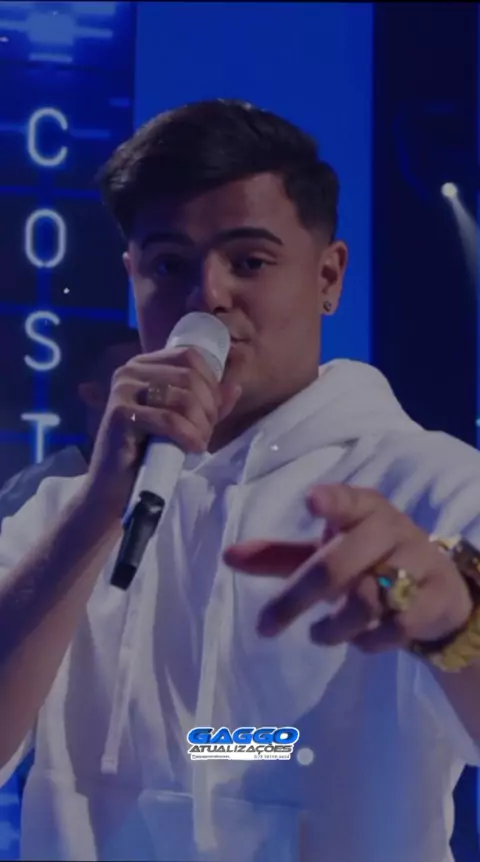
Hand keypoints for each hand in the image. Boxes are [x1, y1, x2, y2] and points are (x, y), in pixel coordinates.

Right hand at [86, 346, 240, 518]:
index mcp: (143, 365)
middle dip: (209, 408)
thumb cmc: (149, 451)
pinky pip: (169, 420)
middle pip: (190, 377)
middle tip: (206, 432)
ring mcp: (122, 391)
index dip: (210, 383)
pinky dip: (189, 436)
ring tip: (199, 442)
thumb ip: (208, 403)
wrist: (115, 486)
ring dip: (201, 424)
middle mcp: (129, 371)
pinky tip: (193, 448)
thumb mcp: (184, 422)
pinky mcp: (120, 415)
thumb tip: (234, 387)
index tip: (212, 411)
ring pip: (183, 398)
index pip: (189, 356)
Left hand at [224, 484, 472, 652]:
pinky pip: (397, 626)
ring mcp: (417, 561)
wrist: (436, 586)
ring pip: (367, 599)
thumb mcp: (325, 552)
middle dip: (297, 598)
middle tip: (266, 626)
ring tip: (319, 635)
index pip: (346, 500)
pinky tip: (359, 640)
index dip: (331, 501)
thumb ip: (280, 556)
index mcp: (361, 509)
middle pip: (339, 564)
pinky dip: (370, 640)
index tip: (311, 500)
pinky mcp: (436, 596)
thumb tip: (227, 556)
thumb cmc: (367, 559)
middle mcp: (389, 529)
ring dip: (334, 626)